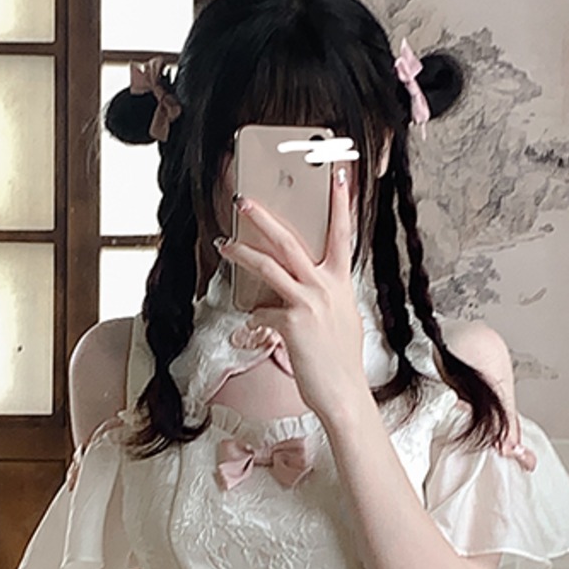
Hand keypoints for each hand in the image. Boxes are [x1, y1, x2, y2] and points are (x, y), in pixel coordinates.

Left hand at [218, 168, 370, 424]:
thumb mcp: (343, 320)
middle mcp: (326, 287)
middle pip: (291, 241)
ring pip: (269, 266)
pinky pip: (262, 310)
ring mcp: (309, 302)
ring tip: (224, 242)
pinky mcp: (292, 322)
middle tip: (245, 201)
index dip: (340, 202)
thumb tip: (309, 292)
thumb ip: (328, 298)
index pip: (343, 233)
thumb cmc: (340, 362)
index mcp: (342, 283)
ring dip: (243, 252)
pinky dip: (255, 315)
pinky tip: (254, 323)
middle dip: (266, 217)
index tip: (338, 174)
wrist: (343, 394)